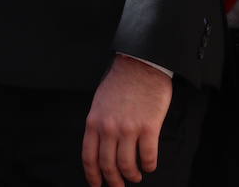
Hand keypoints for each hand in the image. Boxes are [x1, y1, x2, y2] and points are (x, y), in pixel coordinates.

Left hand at [82, 55, 172, 186]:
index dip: (93, 176)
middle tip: (119, 186)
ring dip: (132, 175)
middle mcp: (109, 129)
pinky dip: (149, 165)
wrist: (142, 64)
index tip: (98, 184)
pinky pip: (148, 155)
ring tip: (136, 176)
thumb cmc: (122, 81)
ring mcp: (129, 129)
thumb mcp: (100, 102)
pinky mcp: (148, 127)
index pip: (89, 158)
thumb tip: (100, 146)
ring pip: (127, 165)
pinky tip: (149, 165)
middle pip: (108, 166)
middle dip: (114, 181)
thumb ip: (98, 124)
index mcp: (94, 123)